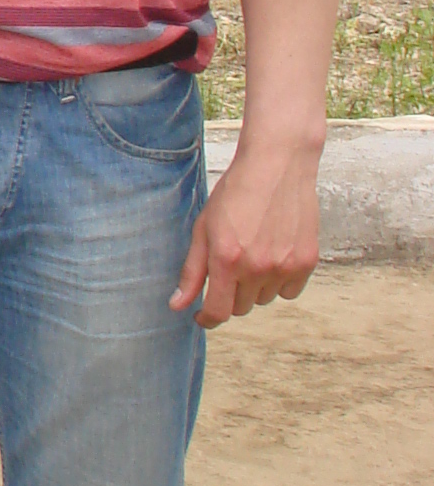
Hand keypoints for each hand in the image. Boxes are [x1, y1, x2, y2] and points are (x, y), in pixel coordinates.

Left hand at [172, 137, 320, 326]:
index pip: (219, 312)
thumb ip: (192, 271)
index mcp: (227, 259)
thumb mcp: (204, 228)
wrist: (277, 166)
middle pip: (241, 307)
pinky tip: (274, 254)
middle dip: (231, 294)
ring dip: (256, 287)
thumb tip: (178, 305)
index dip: (207, 319)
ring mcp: (285, 266)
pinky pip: (290, 291)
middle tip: (230, 266)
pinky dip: (280, 281)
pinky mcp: (307, 262)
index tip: (203, 316)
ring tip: (253, 253)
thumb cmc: (236, 194)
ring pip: (265, 299)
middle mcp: (257, 267)